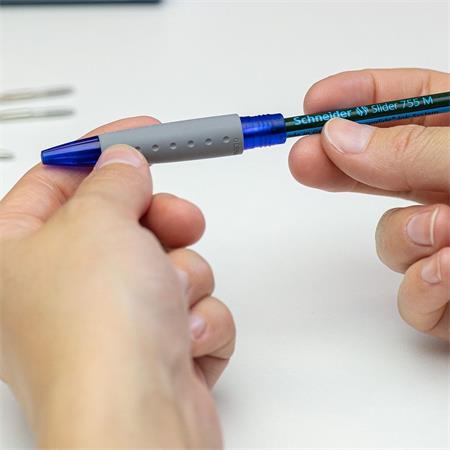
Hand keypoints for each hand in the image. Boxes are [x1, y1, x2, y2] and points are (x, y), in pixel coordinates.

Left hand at [0, 117, 234, 447]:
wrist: (140, 419)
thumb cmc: (97, 331)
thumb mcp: (96, 221)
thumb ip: (113, 179)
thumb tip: (125, 162)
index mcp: (18, 255)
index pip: (59, 179)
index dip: (105, 150)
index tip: (144, 133)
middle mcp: (63, 290)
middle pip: (123, 223)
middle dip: (160, 219)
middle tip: (178, 220)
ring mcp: (114, 320)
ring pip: (169, 263)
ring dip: (183, 275)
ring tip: (172, 300)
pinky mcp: (159, 347)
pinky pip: (194, 305)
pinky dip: (198, 317)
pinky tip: (182, 341)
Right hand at [289, 68, 448, 339]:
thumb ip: (414, 151)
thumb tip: (339, 139)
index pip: (413, 103)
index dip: (360, 96)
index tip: (316, 101)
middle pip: (381, 167)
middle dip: (340, 164)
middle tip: (300, 156)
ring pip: (389, 240)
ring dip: (410, 240)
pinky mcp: (447, 296)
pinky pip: (408, 296)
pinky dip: (423, 290)